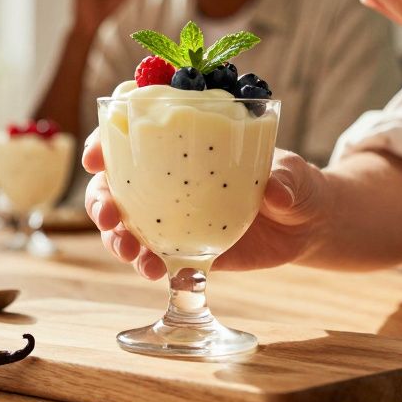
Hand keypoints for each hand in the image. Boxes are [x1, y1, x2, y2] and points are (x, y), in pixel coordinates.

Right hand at [82, 130, 328, 279]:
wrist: (305, 227)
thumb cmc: (295, 184)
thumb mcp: (294, 175)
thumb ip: (285, 179)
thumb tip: (276, 192)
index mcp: (187, 141)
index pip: (134, 131)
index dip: (106, 139)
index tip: (95, 158)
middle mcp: (168, 176)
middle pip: (114, 181)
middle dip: (99, 198)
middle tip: (108, 216)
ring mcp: (170, 214)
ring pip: (123, 221)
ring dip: (114, 236)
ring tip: (128, 253)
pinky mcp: (180, 247)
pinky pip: (149, 253)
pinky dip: (143, 262)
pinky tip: (152, 271)